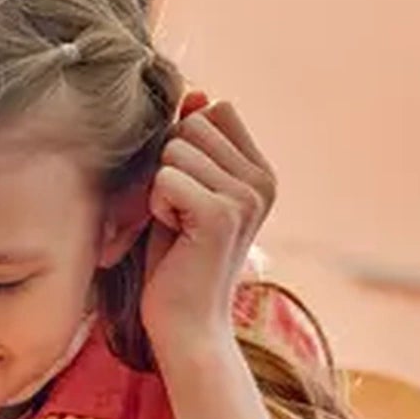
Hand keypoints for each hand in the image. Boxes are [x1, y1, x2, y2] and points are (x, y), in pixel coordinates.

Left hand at [140, 95, 275, 358]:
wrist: (187, 325)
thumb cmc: (178, 260)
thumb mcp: (186, 189)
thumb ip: (194, 144)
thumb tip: (197, 92)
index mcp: (262, 172)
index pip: (216, 110)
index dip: (185, 145)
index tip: (190, 194)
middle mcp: (263, 181)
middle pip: (193, 123)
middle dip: (170, 164)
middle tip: (181, 213)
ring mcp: (246, 197)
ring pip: (176, 148)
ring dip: (161, 188)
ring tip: (179, 227)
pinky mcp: (222, 215)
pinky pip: (165, 178)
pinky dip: (156, 207)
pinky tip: (175, 238)